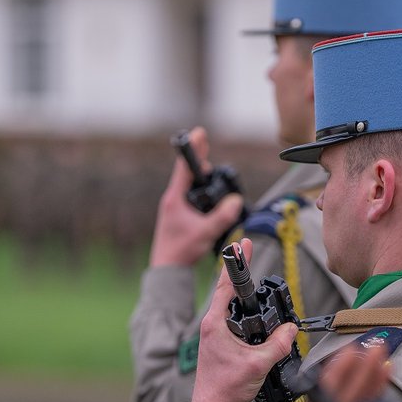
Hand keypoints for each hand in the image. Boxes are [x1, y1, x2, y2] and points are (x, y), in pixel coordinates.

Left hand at [149, 126, 244, 266]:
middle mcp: (172, 199)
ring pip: (189, 186)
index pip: (185, 168)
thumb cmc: (181, 250)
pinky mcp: (177, 214)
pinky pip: (189, 196)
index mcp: (175, 198)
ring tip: (211, 177)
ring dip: (201, 180)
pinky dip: (199, 192)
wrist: (167, 268)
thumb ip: (222, 216)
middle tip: (211, 162)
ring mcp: (173, 206)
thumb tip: (234, 200)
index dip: (194, 149)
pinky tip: (206, 197)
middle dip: (202, 166)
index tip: (200, 133)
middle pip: (189, 174)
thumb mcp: (205, 232)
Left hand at [190, 238, 299, 401]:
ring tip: (256, 287)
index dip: (237, 264)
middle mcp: (211, 325)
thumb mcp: (259, 363)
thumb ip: (278, 343)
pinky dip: (242, 315)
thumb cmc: (226, 387)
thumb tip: (290, 328)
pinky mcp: (217, 342)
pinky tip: (252, 317)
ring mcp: (213, 333)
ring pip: (230, 308)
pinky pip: (231, 320)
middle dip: (242, 278)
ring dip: (243, 299)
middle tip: (249, 257)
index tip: (242, 245)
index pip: (227, 286)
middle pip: (228, 293)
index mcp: (215, 323)